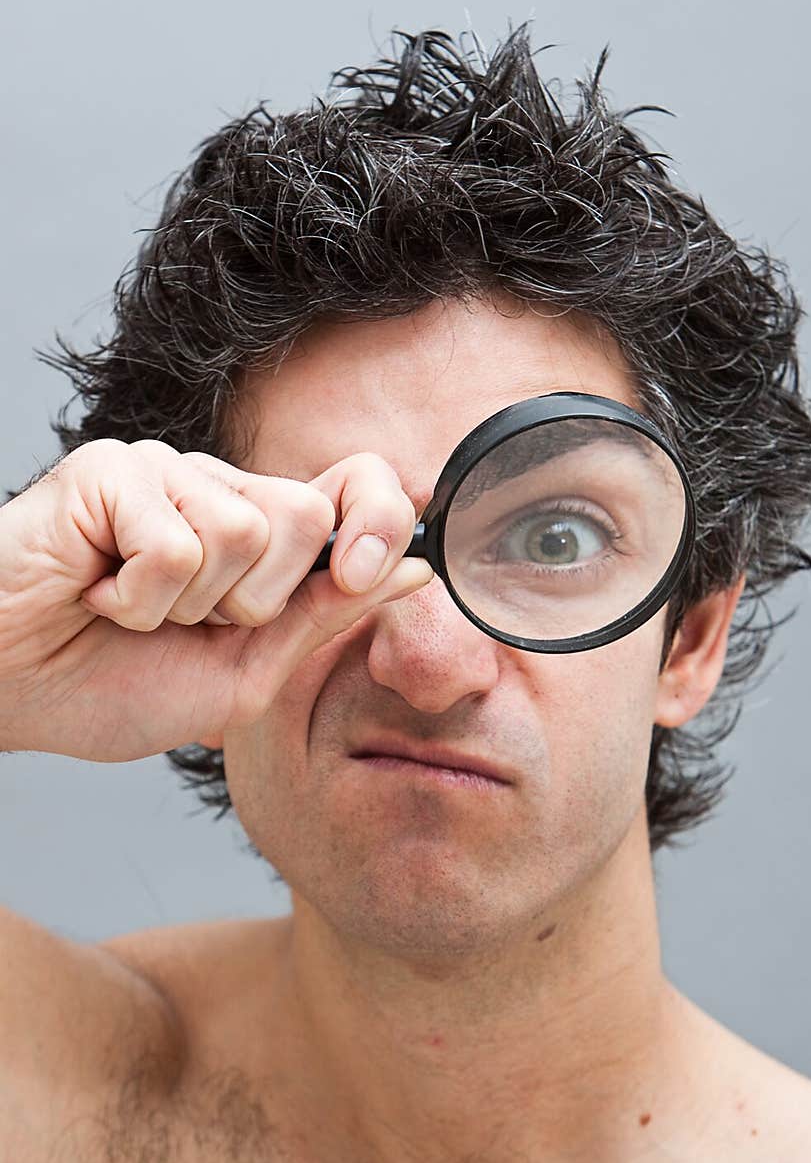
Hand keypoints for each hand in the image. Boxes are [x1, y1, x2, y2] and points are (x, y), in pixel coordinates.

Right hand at [0, 439, 431, 760]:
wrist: (9, 692)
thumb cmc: (110, 683)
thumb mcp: (244, 670)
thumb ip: (324, 613)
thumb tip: (418, 570)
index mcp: (259, 534)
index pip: (355, 486)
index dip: (378, 521)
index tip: (358, 575)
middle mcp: (218, 490)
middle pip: (308, 513)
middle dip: (257, 599)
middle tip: (191, 621)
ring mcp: (164, 472)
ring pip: (245, 529)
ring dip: (188, 605)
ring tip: (134, 610)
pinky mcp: (112, 470)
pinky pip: (176, 542)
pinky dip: (139, 599)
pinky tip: (99, 593)